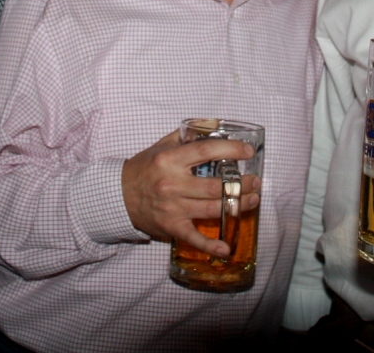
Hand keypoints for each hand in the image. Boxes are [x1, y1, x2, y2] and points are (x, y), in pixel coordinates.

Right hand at [121, 130, 260, 256]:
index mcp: (170, 160)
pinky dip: (210, 246)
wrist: (118, 195)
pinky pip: (193, 237)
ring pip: (212, 208)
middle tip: (255, 181)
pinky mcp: (171, 227)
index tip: (247, 151)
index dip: (230, 150)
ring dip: (237, 206)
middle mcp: (172, 183)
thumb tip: (213, 125)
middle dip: (241, 184)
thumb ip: (185, 136)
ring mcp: (172, 207)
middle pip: (215, 186)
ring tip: (252, 199)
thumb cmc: (143, 168)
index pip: (206, 151)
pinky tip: (226, 248)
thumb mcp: (161, 146)